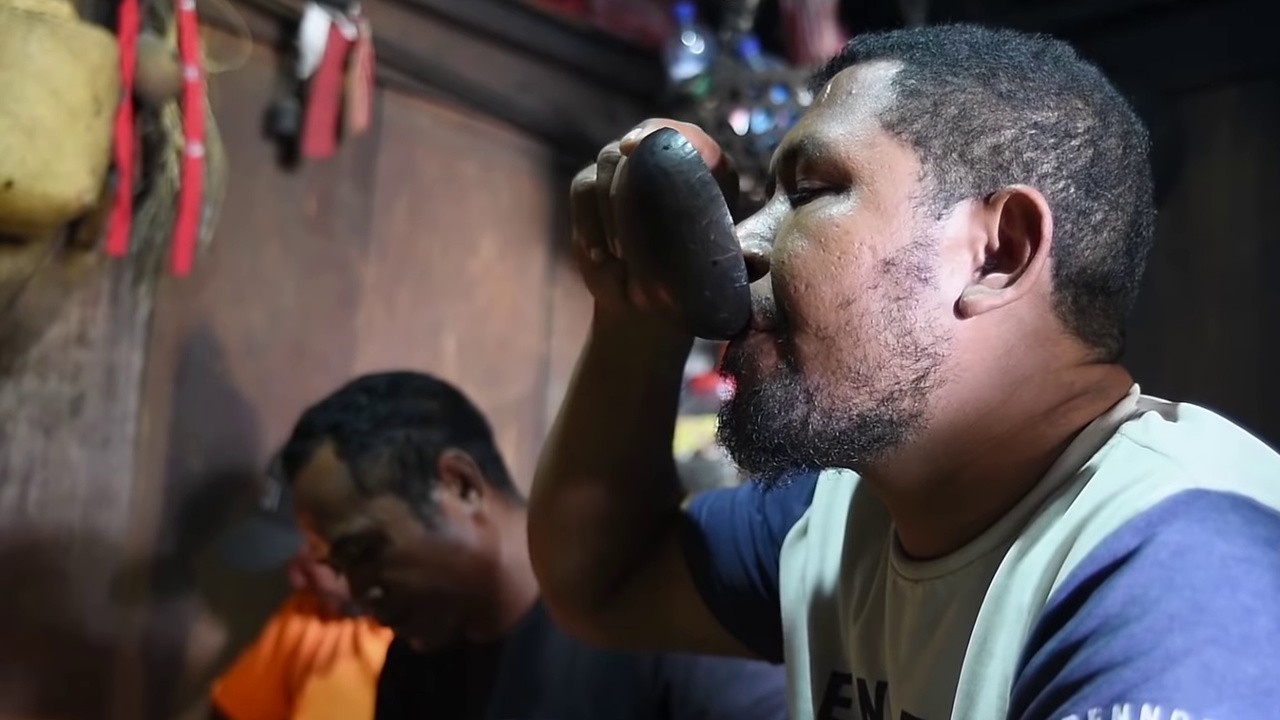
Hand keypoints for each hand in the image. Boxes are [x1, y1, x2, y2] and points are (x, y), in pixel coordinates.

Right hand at [570, 118, 737, 326]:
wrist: (649, 304)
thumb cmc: (695, 286)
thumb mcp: (723, 272)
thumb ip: (740, 259)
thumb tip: (754, 259)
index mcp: (706, 168)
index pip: (684, 135)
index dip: (662, 134)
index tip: (637, 148)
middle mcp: (662, 156)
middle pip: (637, 143)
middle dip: (628, 180)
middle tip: (627, 232)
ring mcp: (624, 168)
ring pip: (606, 164)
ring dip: (608, 208)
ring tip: (619, 254)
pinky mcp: (592, 186)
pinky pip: (583, 189)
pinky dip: (588, 221)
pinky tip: (599, 255)